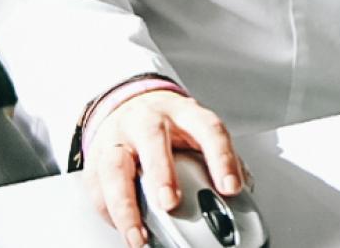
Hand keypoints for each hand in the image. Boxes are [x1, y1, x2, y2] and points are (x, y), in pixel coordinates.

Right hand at [84, 90, 245, 247]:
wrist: (129, 105)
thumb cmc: (169, 124)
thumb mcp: (197, 130)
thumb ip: (218, 157)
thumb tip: (243, 187)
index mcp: (184, 113)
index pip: (208, 129)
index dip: (221, 158)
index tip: (231, 187)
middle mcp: (149, 120)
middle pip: (154, 139)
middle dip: (162, 172)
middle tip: (171, 202)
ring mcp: (119, 137)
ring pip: (116, 166)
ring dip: (126, 204)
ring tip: (139, 234)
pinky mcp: (96, 158)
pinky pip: (97, 186)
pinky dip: (109, 213)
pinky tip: (124, 229)